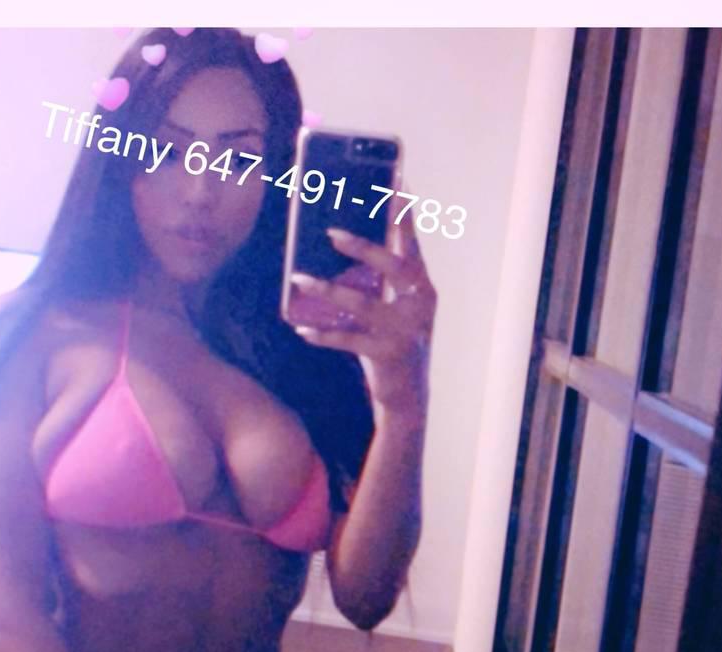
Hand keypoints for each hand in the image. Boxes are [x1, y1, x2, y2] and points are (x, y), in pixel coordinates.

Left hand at [289, 187, 437, 423]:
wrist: (407, 395)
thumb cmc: (394, 340)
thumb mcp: (395, 307)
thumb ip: (381, 280)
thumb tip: (343, 245)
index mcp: (422, 287)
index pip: (413, 245)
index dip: (405, 216)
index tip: (398, 185)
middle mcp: (419, 305)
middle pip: (394, 267)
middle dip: (363, 247)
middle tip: (332, 232)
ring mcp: (405, 331)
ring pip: (361, 303)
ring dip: (326, 289)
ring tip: (298, 279)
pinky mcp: (387, 354)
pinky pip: (348, 339)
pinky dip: (322, 334)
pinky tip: (301, 329)